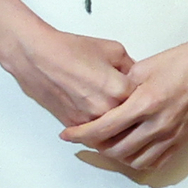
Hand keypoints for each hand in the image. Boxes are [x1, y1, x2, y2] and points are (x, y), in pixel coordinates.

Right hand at [2, 26, 136, 128]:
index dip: (147, 98)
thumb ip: (131, 67)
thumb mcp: (112, 50)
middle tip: (142, 114)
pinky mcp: (74, 125)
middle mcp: (104, 109)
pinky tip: (107, 126)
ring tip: (127, 124)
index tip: (150, 97)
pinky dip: (102, 134)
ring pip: (114, 135)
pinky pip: (95, 137)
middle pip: (132, 123)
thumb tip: (139, 79)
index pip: (145, 102)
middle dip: (137, 118)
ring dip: (121, 132)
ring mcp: (88, 120)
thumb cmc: (69, 50)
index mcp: (118, 89)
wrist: (37, 57)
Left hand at [60, 26, 187, 175]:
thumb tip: (103, 102)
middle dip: (96, 146)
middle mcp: (158, 123)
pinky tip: (132, 151)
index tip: (68, 135)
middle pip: (116, 149)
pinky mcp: (182, 139)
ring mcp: (172, 134)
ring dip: (117, 156)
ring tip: (109, 144)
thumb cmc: (181, 62)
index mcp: (145, 103)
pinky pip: (156, 162)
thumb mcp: (143, 68)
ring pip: (135, 160)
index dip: (81, 134)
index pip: (104, 128)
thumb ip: (121, 88)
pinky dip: (139, 160)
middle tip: (87, 138)